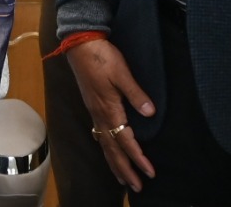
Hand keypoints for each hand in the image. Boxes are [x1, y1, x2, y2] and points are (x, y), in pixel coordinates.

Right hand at [67, 37, 157, 189]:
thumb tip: (150, 113)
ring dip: (114, 164)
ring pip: (104, 145)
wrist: (80, 44)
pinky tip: (109, 151)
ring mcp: (94, 112)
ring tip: (123, 179)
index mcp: (109, 109)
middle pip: (113, 150)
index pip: (125, 140)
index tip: (150, 172)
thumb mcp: (122, 73)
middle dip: (125, 170)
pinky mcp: (92, 106)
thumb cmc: (101, 57)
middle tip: (137, 187)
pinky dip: (106, 150)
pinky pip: (99, 136)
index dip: (138, 157)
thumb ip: (136, 94)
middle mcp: (100, 115)